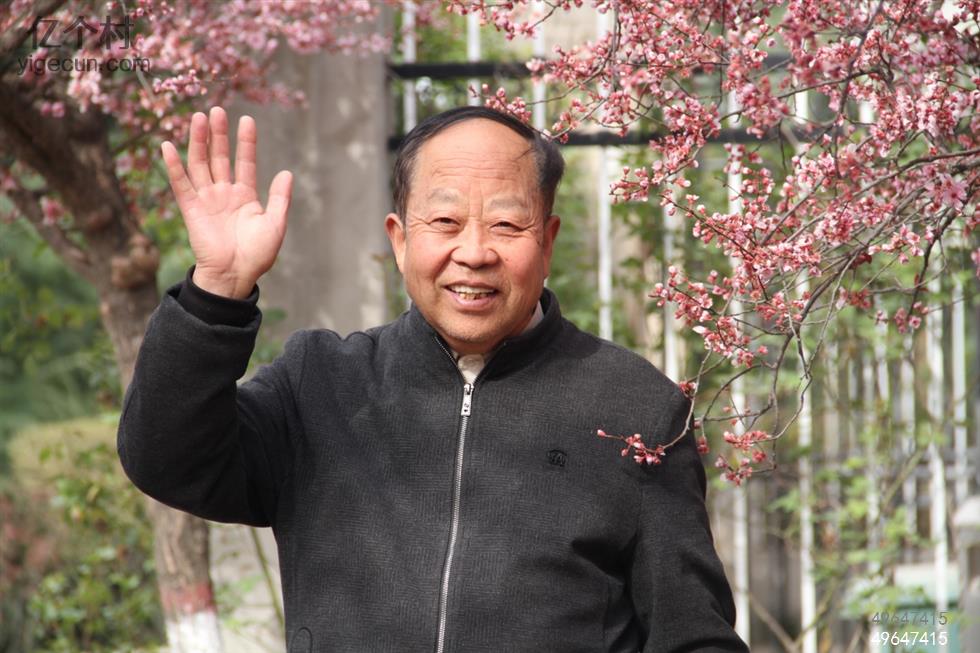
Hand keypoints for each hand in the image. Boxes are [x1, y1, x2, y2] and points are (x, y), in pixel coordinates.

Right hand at [161, 106, 292, 298]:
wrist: (235, 275)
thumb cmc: (258, 255)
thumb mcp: (275, 224)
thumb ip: (280, 198)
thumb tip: (287, 172)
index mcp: (245, 197)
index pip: (245, 162)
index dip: (246, 142)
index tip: (247, 120)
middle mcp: (224, 194)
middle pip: (220, 157)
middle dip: (219, 134)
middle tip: (217, 110)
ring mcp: (207, 200)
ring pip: (201, 164)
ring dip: (199, 141)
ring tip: (199, 117)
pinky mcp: (191, 210)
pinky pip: (181, 184)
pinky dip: (174, 165)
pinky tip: (169, 145)